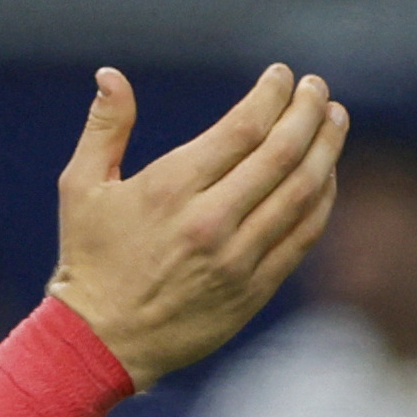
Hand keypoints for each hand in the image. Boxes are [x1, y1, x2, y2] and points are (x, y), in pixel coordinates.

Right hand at [48, 65, 345, 387]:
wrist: (102, 342)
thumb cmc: (90, 259)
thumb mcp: (81, 187)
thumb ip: (104, 127)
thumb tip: (110, 74)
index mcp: (170, 189)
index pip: (243, 128)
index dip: (271, 96)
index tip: (282, 75)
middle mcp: (210, 221)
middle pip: (281, 154)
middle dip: (307, 113)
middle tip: (317, 89)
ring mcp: (237, 258)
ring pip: (301, 193)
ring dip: (326, 151)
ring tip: (335, 121)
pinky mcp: (254, 290)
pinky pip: (302, 236)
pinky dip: (322, 200)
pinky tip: (326, 174)